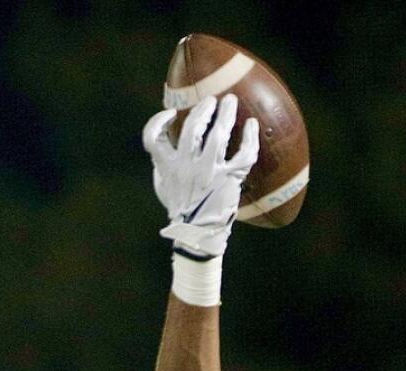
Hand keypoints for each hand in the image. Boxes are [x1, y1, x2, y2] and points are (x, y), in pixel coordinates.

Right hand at [142, 94, 258, 258]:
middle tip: (212, 100)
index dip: (159, 121)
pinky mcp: (229, 180)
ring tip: (231, 103)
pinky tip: (252, 126)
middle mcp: (187, 167)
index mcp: (168, 167)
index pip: (153, 138)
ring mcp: (209, 173)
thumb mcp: (164, 186)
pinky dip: (250, 138)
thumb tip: (167, 141)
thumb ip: (163, 163)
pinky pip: (243, 154)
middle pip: (192, 130)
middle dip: (203, 110)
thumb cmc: (182, 209)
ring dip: (226, 116)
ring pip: (218, 137)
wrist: (198, 234)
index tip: (172, 113)